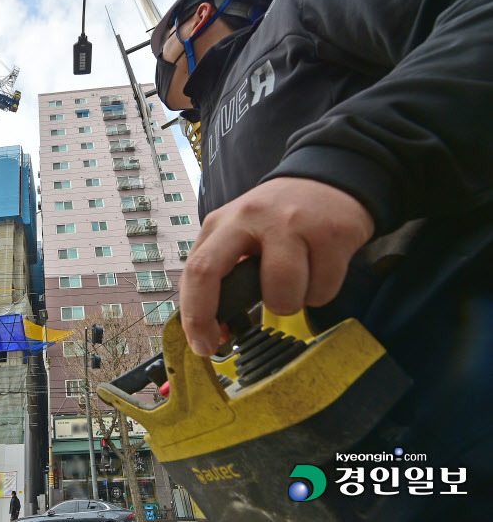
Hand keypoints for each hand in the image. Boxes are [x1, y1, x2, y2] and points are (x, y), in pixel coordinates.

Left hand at [180, 177, 374, 355]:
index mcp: (223, 222)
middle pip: (210, 271)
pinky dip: (321, 292)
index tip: (201, 344)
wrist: (330, 179)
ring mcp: (291, 223)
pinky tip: (320, 269)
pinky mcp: (331, 233)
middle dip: (207, 316)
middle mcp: (249, 218)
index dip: (193, 315)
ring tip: (296, 283)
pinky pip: (322, 291)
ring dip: (289, 303)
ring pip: (281, 294)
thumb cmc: (280, 218)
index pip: (194, 270)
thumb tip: (213, 327)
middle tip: (223, 341)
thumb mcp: (241, 232)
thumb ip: (223, 271)